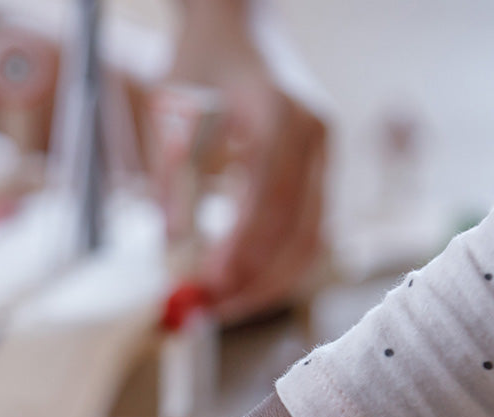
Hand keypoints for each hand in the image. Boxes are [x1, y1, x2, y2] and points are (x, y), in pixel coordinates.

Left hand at [163, 0, 329, 322]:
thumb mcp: (171, 114)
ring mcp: (324, 157)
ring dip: (267, 284)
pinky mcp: (318, 174)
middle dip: (254, 282)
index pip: (268, 203)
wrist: (236, 27)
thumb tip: (172, 253)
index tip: (209, 287)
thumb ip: (170, 182)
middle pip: (299, 234)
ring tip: (220, 306)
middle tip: (209, 311)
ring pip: (310, 243)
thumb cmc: (200, 62)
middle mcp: (315, 137)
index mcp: (281, 115)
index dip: (241, 253)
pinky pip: (307, 235)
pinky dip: (277, 268)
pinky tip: (241, 285)